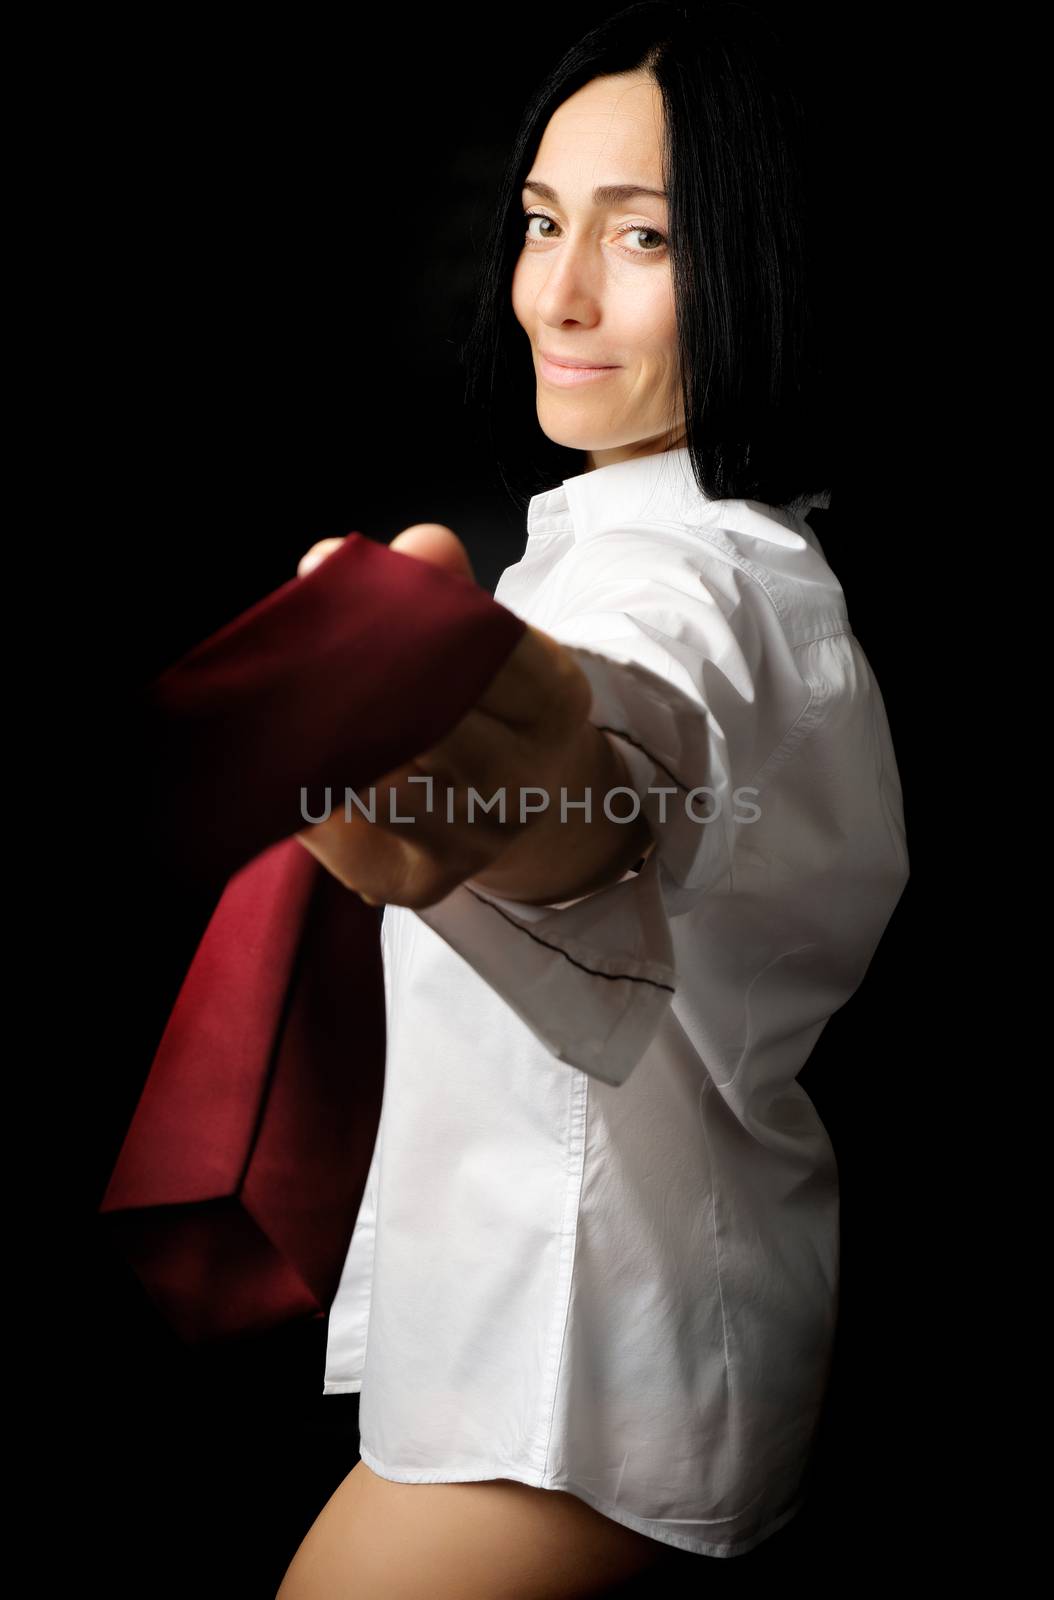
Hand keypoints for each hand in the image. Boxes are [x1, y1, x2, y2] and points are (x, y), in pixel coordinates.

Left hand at [293, 525, 632, 909]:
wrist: (513, 809)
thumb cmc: (481, 705)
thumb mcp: (480, 638)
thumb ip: (427, 587)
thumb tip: (327, 558)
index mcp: (552, 701)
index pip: (480, 650)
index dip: (408, 622)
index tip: (340, 592)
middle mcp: (523, 780)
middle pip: (429, 721)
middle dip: (355, 682)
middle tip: (293, 649)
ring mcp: (474, 840)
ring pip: (380, 782)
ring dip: (325, 740)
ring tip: (282, 705)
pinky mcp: (416, 883)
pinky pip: (341, 831)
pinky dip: (307, 792)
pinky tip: (288, 765)